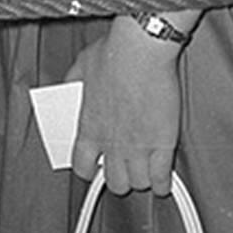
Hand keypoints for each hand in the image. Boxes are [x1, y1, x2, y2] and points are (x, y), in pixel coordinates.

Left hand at [68, 19, 182, 196]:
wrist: (142, 47)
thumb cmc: (113, 51)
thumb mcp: (81, 65)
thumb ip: (73, 82)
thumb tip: (69, 89)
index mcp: (89, 127)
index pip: (82, 167)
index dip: (89, 169)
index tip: (96, 164)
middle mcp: (111, 143)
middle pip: (114, 183)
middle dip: (119, 176)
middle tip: (125, 164)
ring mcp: (138, 147)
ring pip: (138, 184)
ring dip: (141, 177)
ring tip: (145, 167)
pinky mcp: (163, 144)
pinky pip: (161, 180)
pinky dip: (162, 183)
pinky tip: (162, 177)